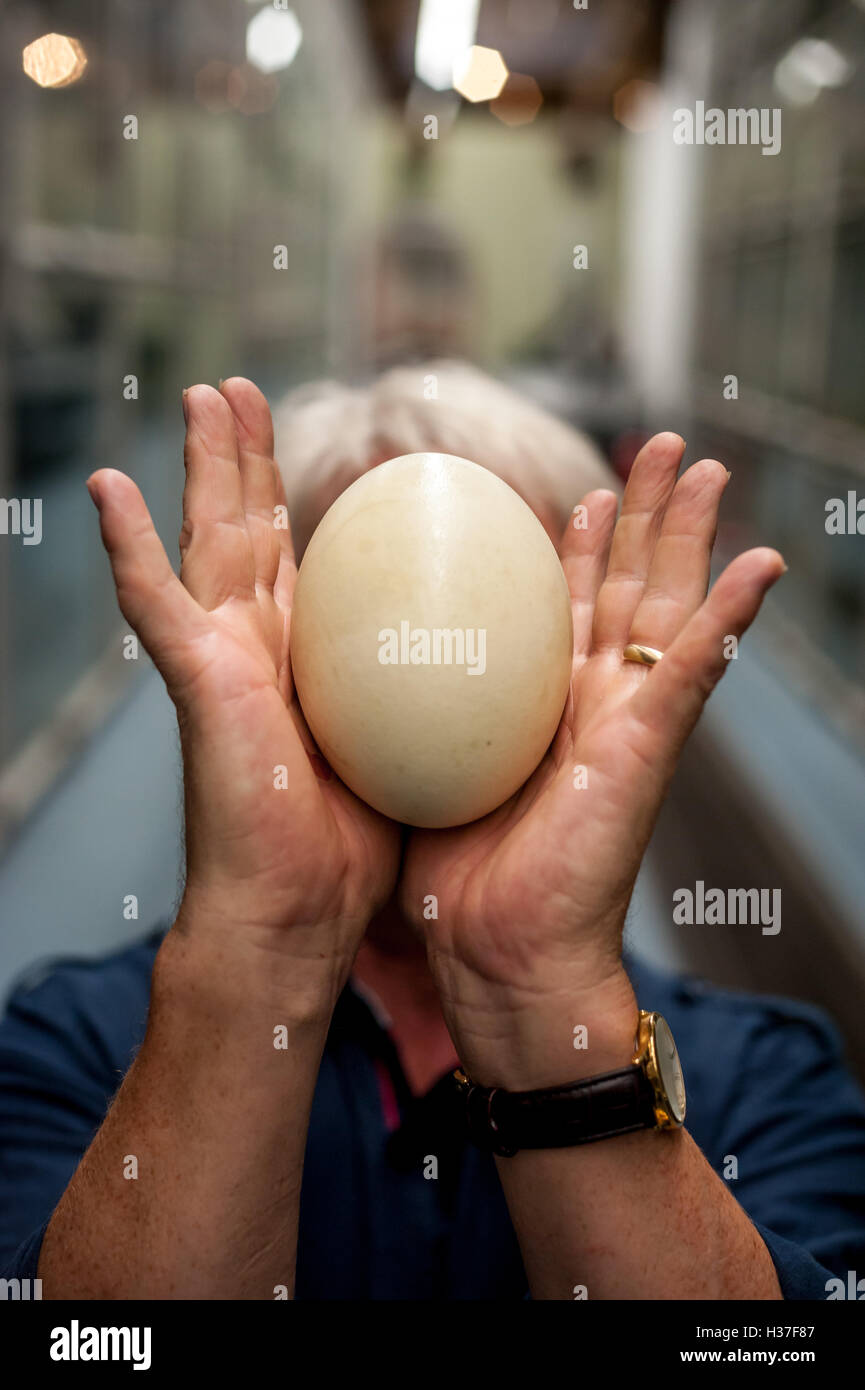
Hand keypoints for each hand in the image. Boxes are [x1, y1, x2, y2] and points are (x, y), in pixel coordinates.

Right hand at [88, 379, 399, 998]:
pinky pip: (156, 603)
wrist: (295, 911)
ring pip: (206, 540)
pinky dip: (129, 547)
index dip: (295, 501)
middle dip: (244, 459)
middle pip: (248, 531)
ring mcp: (219, 660)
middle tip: (241, 391)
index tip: (315, 449)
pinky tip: (107, 487)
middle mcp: (255, 649)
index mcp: (298, 661)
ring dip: (202, 466)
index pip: (295, 560)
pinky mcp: (197, 683)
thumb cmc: (350, 846)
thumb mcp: (401, 742)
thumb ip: (414, 689)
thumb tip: (480, 658)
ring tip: (202, 397)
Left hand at [398, 433, 785, 1086]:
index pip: (570, 604)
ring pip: (668, 604)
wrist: (495, 951)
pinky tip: (763, 563)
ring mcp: (627, 720)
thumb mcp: (420, 762)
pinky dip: (730, 615)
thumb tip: (367, 660)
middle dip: (647, 515)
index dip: (582, 548)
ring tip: (707, 468)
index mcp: (543, 702)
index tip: (580, 493)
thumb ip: (418, 706)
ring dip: (690, 534)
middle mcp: (592, 701)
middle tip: (662, 447)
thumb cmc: (450, 872)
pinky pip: (695, 668)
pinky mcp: (647, 746)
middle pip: (630, 586)